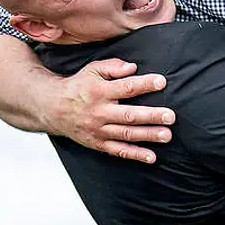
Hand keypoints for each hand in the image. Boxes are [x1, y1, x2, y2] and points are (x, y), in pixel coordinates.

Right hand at [43, 59, 175, 162]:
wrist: (53, 108)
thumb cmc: (79, 86)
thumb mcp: (92, 70)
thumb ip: (112, 67)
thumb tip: (133, 68)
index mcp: (99, 91)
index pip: (126, 87)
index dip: (144, 84)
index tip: (162, 82)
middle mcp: (99, 112)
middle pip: (129, 115)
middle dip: (151, 116)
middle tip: (170, 116)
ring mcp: (99, 130)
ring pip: (127, 134)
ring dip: (148, 135)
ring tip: (167, 135)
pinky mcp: (99, 143)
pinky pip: (119, 151)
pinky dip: (135, 155)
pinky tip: (151, 157)